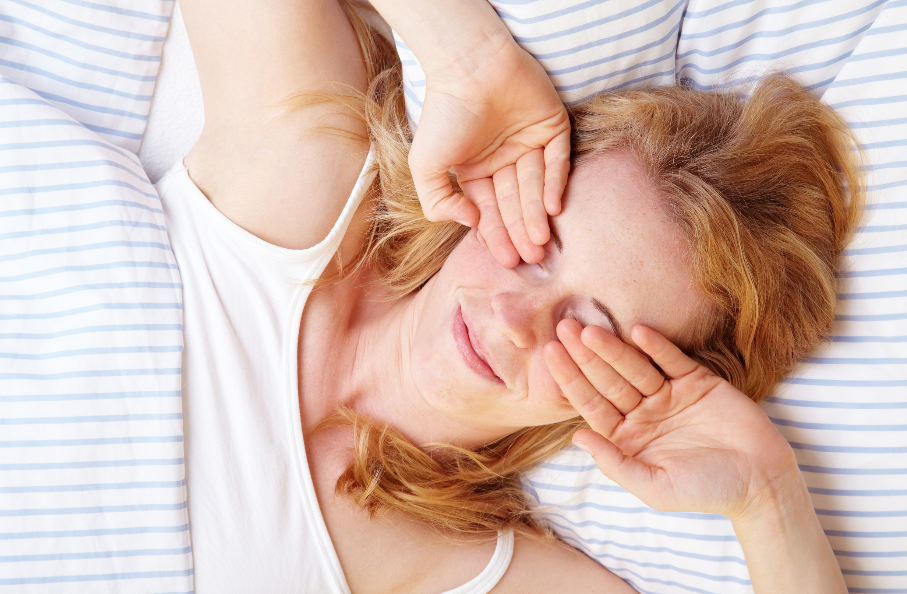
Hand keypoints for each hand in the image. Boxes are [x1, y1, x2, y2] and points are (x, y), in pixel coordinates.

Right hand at [411, 41, 570, 267]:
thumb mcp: (425, 165)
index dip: (498, 236)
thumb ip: (436, 201)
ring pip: (536, 187)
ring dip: (538, 215)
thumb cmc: (444, 114)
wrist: (468, 66)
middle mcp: (505, 159)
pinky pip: (558, 160)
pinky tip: (553, 209)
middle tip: (530, 259)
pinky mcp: (553, 125)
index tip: (506, 260)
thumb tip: (469, 223)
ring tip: (540, 242)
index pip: (491, 209)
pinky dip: (556, 184)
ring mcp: (530, 143)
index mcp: (477, 169)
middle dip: (521, 232)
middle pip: (516, 203)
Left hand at [544, 320, 800, 521]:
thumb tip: (576, 438)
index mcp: (626, 436)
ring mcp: (669, 395)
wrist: (761, 483)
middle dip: (584, 355)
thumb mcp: (654, 486)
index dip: (571, 379)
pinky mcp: (698, 382)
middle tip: (562, 326)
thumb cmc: (706, 491)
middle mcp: (643, 412)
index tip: (550, 354)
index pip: (591, 403)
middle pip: (607, 379)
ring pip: (635, 367)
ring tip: (590, 328)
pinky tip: (637, 331)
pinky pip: (672, 360)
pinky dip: (657, 346)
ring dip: (613, 347)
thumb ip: (615, 463)